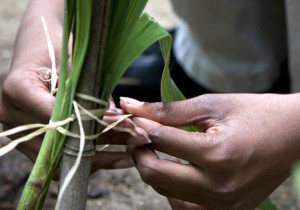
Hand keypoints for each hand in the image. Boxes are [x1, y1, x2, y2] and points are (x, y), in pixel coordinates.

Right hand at [0, 0, 147, 170]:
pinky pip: (56, 159)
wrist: (39, 47)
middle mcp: (11, 115)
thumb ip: (92, 92)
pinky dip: (83, 157)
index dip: (91, 123)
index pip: (57, 116)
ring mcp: (18, 130)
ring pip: (58, 159)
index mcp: (19, 89)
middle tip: (133, 141)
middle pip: (59, 144)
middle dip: (100, 146)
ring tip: (127, 152)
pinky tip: (110, 153)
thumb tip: (116, 119)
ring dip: (96, 158)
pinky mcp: (28, 139)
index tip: (120, 123)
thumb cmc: (57, 48)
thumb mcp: (76, 63)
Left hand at [119, 94, 299, 208]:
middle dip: (139, 152)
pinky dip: (172, 189)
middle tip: (139, 136)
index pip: (161, 141)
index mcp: (218, 154)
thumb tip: (131, 105)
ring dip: (153, 170)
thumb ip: (169, 110)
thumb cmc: (256, 114)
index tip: (134, 116)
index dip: (141, 126)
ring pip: (165, 192)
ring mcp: (224, 204)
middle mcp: (219, 186)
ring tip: (157, 150)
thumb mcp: (212, 106)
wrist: (293, 135)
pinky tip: (176, 170)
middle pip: (155, 175)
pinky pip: (184, 206)